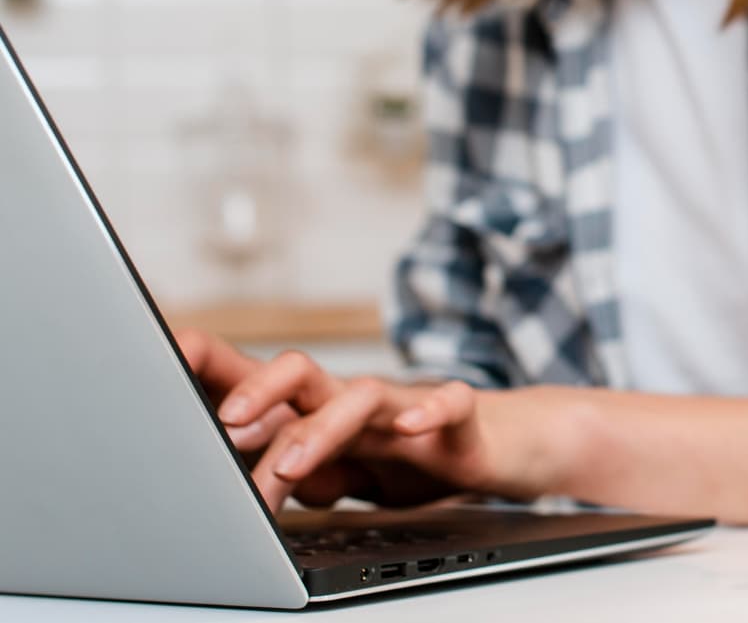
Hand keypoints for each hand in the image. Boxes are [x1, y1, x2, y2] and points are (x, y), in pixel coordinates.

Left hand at [175, 329, 553, 512]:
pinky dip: (430, 411)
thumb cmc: (404, 454)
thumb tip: (236, 485)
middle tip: (226, 425)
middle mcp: (354, 398)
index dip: (209, 361)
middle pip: (301, 371)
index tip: (163, 353)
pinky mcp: (458, 419)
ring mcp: (405, 405)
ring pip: (363, 395)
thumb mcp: (335, 475)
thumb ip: (289, 474)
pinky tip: (410, 427)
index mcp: (317, 409)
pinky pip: (450, 403)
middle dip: (259, 391)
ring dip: (323, 426)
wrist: (493, 446)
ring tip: (291, 466)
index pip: (255, 376)